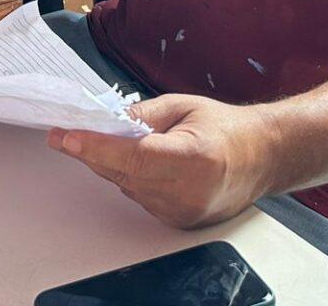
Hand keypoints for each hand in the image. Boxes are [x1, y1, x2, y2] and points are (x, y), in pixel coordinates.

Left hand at [47, 93, 276, 229]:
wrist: (260, 157)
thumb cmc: (226, 128)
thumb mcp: (183, 107)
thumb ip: (143, 116)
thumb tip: (105, 122)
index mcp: (195, 158)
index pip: (135, 156)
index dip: (98, 147)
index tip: (68, 138)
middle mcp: (189, 191)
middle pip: (124, 173)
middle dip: (93, 152)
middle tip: (67, 134)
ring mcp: (184, 211)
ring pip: (127, 186)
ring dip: (113, 164)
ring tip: (116, 141)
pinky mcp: (179, 221)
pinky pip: (139, 196)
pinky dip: (131, 177)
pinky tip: (139, 161)